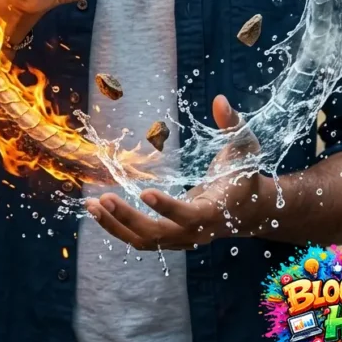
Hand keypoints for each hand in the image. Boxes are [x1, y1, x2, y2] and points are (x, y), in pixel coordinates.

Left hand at [86, 95, 264, 249]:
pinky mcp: (170, 238)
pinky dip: (118, 227)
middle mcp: (198, 232)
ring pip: (145, 241)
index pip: (191, 215)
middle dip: (130, 219)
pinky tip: (99, 209)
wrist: (249, 210)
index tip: (145, 193)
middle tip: (104, 199)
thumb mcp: (245, 146)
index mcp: (217, 210)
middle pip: (160, 234)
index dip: (169, 207)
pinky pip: (141, 238)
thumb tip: (220, 99)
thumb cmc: (245, 174)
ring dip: (116, 226)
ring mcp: (182, 239)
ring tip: (92, 205)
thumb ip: (232, 124)